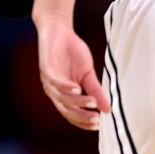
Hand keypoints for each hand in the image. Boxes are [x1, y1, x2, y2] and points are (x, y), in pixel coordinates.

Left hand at [35, 14, 111, 130]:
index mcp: (63, 95)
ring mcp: (49, 81)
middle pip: (66, 110)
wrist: (59, 29)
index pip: (72, 114)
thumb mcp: (88, 73)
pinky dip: (66, 87)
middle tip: (97, 119)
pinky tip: (77, 89)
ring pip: (62, 98)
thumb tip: (108, 109)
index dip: (84, 121)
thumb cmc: (72, 53)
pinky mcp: (46, 68)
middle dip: (81, 116)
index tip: (99, 124)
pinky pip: (55, 82)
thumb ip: (95, 90)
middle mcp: (54, 91)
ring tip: (92, 102)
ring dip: (78, 102)